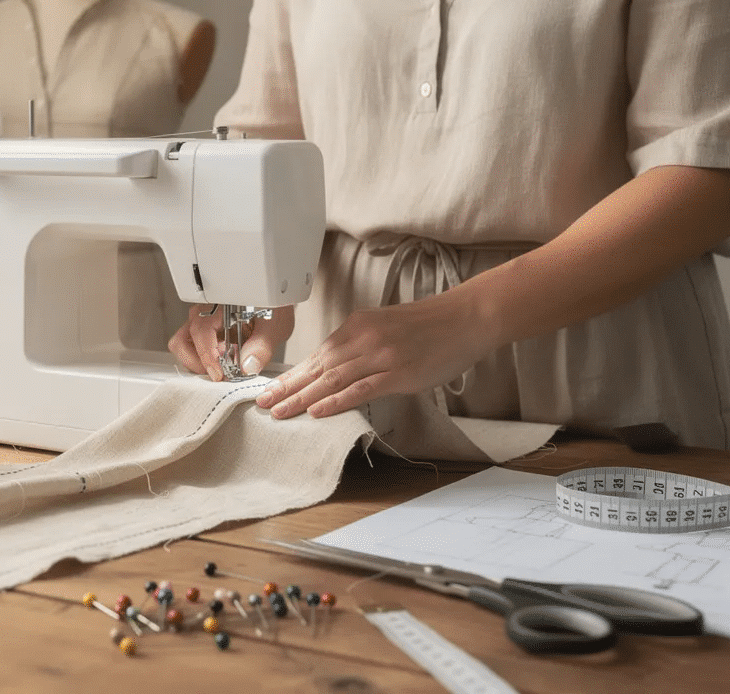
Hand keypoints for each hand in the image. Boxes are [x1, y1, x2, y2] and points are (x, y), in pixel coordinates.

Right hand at [168, 305, 294, 380]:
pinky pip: (191, 352)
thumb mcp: (274, 326)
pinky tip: (223, 363)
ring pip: (183, 348)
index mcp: (219, 306)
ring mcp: (198, 324)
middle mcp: (203, 314)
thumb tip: (247, 367)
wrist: (272, 308)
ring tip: (224, 366)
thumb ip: (261, 346)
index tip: (219, 373)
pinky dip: (203, 363)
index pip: (201, 331)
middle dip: (198, 364)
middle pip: (182, 342)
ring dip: (199, 364)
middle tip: (221, 373)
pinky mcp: (200, 336)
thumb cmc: (272, 311)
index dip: (207, 356)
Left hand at [255, 291, 494, 418]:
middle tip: (263, 404)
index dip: (291, 375)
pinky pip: (361, 389)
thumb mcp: (385, 327)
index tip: (270, 389)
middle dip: (288, 387)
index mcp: (357, 326)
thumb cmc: (430, 326)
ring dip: (303, 398)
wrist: (466, 317)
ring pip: (332, 379)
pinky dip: (336, 401)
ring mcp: (381, 355)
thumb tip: (334, 371)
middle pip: (317, 367)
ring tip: (280, 412)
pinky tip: (317, 411)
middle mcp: (364, 338)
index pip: (316, 355)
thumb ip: (359, 346)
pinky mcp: (399, 372)